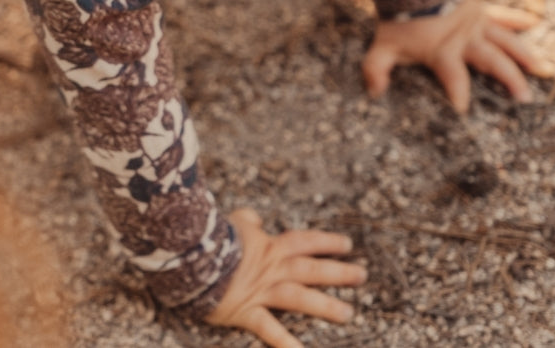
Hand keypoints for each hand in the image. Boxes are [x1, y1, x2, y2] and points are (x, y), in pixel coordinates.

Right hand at [206, 207, 365, 347]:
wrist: (191, 253)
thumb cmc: (211, 234)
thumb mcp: (233, 220)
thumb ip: (248, 221)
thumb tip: (255, 219)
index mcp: (269, 245)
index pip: (305, 242)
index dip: (327, 243)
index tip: (348, 246)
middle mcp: (272, 268)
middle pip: (311, 268)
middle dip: (339, 272)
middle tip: (363, 276)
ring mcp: (262, 290)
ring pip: (300, 297)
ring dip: (325, 306)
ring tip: (348, 314)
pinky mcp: (246, 311)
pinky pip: (270, 329)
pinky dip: (286, 343)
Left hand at [362, 0, 544, 113]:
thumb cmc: (399, 19)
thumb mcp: (383, 46)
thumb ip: (377, 69)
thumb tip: (373, 92)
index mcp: (444, 51)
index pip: (453, 76)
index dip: (457, 92)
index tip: (463, 109)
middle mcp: (465, 39)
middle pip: (491, 61)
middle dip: (508, 79)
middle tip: (524, 98)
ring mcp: (476, 23)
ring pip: (505, 42)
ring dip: (523, 56)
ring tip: (542, 70)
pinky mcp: (480, 10)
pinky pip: (502, 16)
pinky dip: (517, 18)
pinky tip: (534, 22)